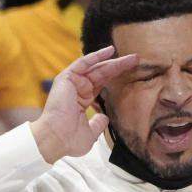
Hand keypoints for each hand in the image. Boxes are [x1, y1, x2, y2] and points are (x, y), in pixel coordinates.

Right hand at [31, 46, 137, 163]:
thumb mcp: (91, 133)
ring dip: (112, 61)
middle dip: (119, 67)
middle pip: (102, 74)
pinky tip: (110, 51)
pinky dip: (96, 56)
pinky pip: (83, 63)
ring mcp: (72, 83)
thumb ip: (98, 124)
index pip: (102, 86)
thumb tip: (104, 118)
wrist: (56, 139)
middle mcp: (77, 90)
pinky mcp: (67, 78)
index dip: (116, 79)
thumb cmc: (69, 140)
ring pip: (95, 67)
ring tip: (131, 57)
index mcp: (82, 102)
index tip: (132, 75)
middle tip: (135, 60)